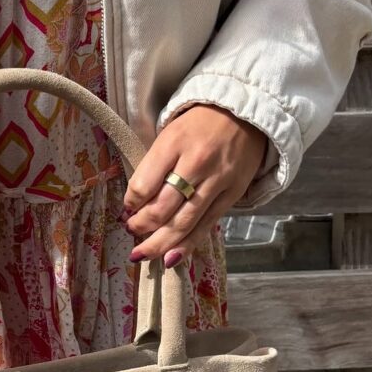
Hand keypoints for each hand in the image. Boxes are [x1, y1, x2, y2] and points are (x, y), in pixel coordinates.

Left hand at [122, 104, 269, 266]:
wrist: (245, 113)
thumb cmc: (199, 124)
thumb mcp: (171, 134)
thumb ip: (154, 166)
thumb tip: (136, 203)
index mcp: (174, 143)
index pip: (144, 184)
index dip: (131, 203)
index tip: (127, 208)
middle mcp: (196, 163)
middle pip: (162, 208)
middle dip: (141, 225)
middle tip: (131, 230)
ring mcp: (217, 181)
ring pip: (184, 223)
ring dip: (159, 243)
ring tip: (141, 253)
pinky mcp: (232, 195)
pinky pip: (206, 226)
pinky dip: (187, 245)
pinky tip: (170, 258)